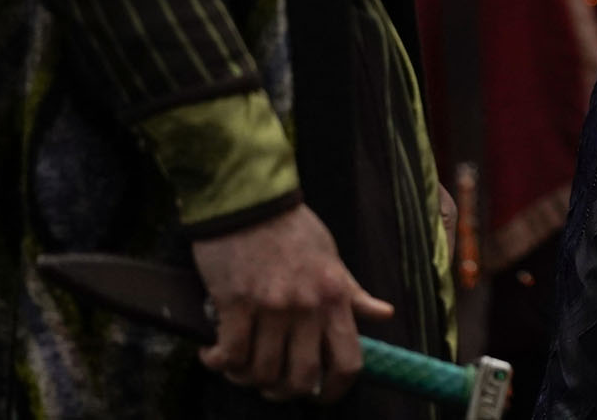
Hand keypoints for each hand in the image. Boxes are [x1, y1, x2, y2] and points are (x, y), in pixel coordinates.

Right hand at [192, 203, 393, 403]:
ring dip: (246, 378)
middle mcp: (307, 307)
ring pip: (261, 371)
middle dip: (283, 392)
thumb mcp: (332, 258)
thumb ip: (353, 293)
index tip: (319, 395)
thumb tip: (383, 315)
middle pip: (300, 378)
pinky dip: (218, 362)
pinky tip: (212, 354)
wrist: (250, 200)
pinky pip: (230, 353)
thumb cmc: (293, 229)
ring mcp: (271, 306)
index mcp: (335, 297)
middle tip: (271, 385)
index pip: (348, 362)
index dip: (335, 391)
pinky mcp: (236, 302)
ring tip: (239, 368)